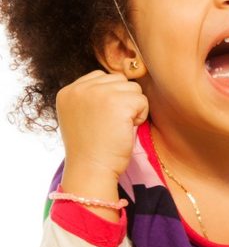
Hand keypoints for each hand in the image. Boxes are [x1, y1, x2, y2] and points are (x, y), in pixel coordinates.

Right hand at [57, 70, 148, 189]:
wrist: (91, 170)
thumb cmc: (92, 147)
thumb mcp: (81, 114)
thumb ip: (92, 95)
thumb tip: (121, 80)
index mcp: (68, 91)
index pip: (102, 77)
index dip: (111, 98)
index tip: (102, 119)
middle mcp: (80, 88)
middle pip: (119, 80)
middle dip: (123, 101)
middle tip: (111, 124)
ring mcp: (98, 93)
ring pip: (133, 88)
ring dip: (133, 108)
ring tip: (118, 127)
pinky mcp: (117, 102)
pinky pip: (142, 100)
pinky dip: (141, 116)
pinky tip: (126, 129)